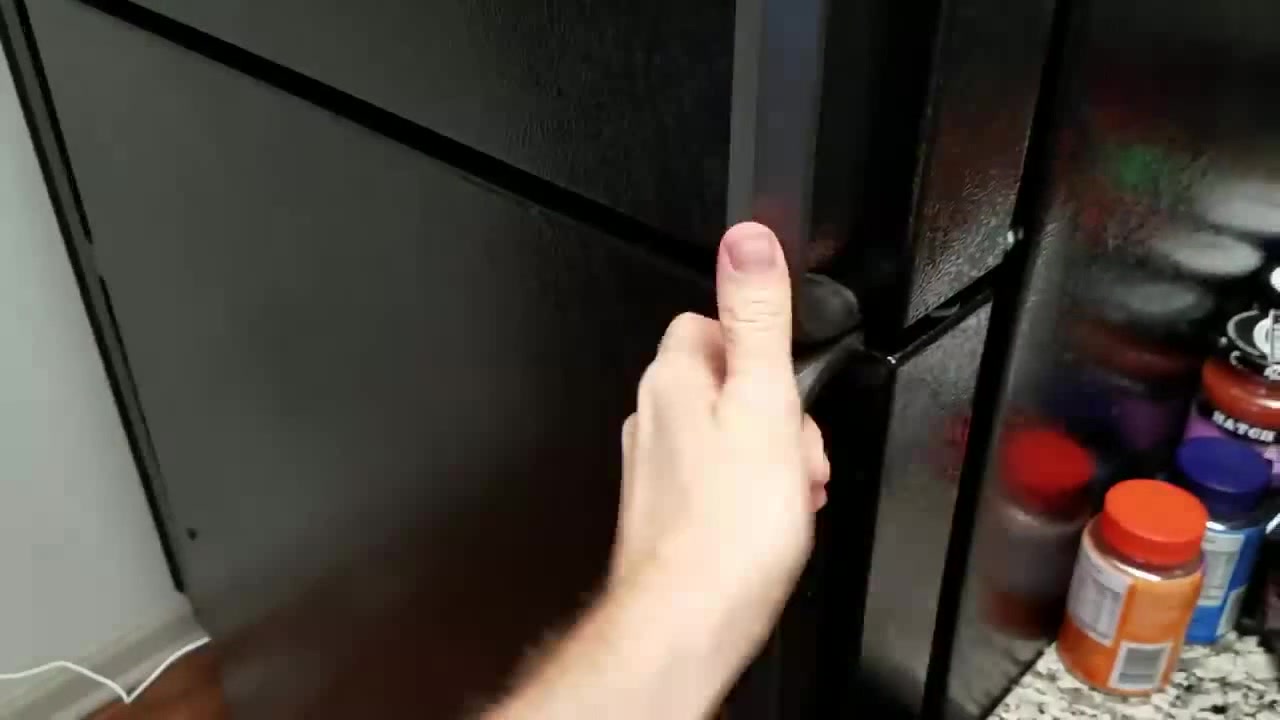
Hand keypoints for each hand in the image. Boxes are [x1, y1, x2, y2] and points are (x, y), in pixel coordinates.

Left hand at [610, 222, 829, 662]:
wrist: (689, 619)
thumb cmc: (726, 528)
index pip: (710, 319)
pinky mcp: (668, 508)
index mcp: (674, 379)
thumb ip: (758, 318)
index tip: (787, 377)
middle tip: (796, 446)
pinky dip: (751, 491)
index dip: (760, 345)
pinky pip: (720, 478)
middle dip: (775, 408)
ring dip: (771, 454)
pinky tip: (771, 519)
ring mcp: (657, 465)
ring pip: (728, 432)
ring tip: (789, 490)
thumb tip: (748, 240)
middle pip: (727, 380)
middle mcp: (654, 416)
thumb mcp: (764, 402)